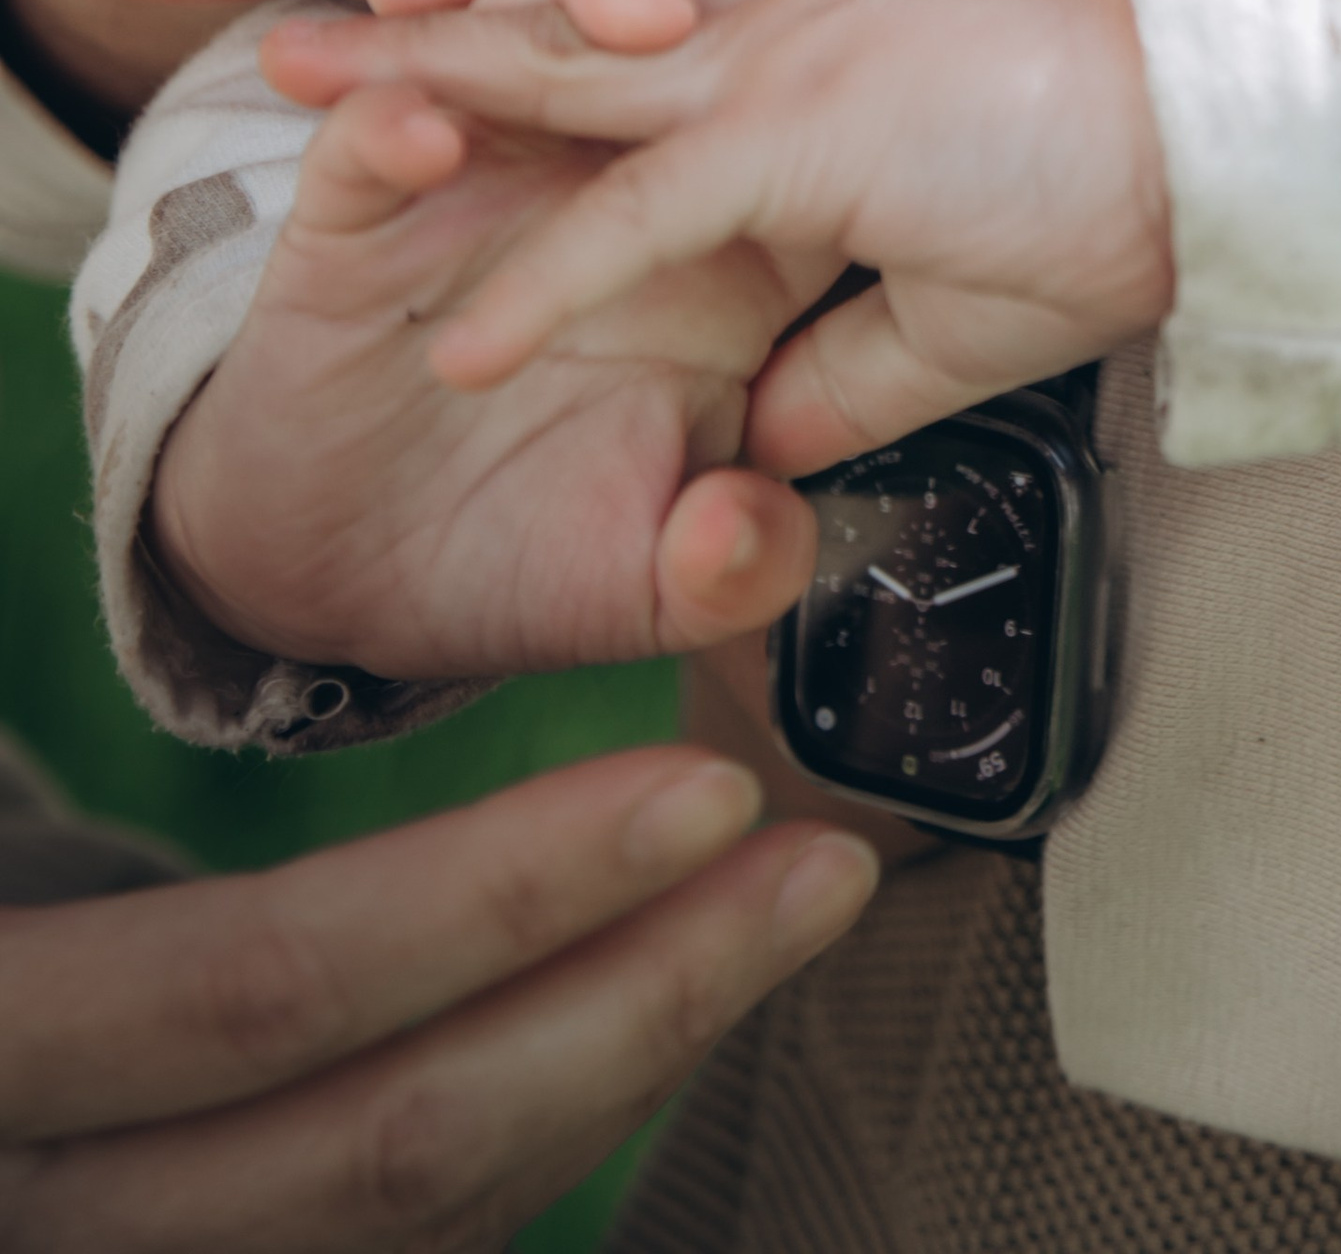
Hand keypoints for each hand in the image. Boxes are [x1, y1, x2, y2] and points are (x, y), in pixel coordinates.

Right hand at [0, 744, 873, 1252]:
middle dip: (635, 1001)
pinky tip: (669, 995)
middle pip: (387, 1140)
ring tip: (788, 914)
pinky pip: (425, 1230)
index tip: (700, 789)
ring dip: (634, 1058)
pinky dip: (563, 1107)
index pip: (266, 987)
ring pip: (431, 1211)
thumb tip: (108, 595)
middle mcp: (64, 1217)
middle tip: (819, 864)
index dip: (495, 898)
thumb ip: (48, 773)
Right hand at [150, 0, 854, 678]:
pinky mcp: (352, 221)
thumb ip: (721, 564)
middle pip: (644, 33)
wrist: (352, 569)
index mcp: (708, 232)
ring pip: (512, 44)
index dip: (812, 84)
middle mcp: (596, 172)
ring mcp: (471, 180)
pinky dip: (391, 130)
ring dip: (541, 12)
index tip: (835, 87)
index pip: (779, 122)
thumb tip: (754, 528)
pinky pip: (368, 152)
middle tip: (679, 4)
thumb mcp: (648, 584)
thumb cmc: (516, 550)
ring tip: (593, 17)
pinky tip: (420, 138)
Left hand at [266, 0, 1174, 468]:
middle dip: (421, 30)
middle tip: (291, 43)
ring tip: (306, 110)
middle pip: (565, 15)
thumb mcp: (959, 320)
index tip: (416, 60)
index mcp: (814, 51)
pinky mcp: (808, 138)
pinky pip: (641, 215)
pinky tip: (460, 350)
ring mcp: (788, 71)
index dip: (522, 38)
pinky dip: (543, 285)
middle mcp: (782, 35)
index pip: (636, 27)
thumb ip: (853, 370)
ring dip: (431, 96)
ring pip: (568, 72)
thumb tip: (772, 442)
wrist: (1227, 161)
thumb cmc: (1118, 209)